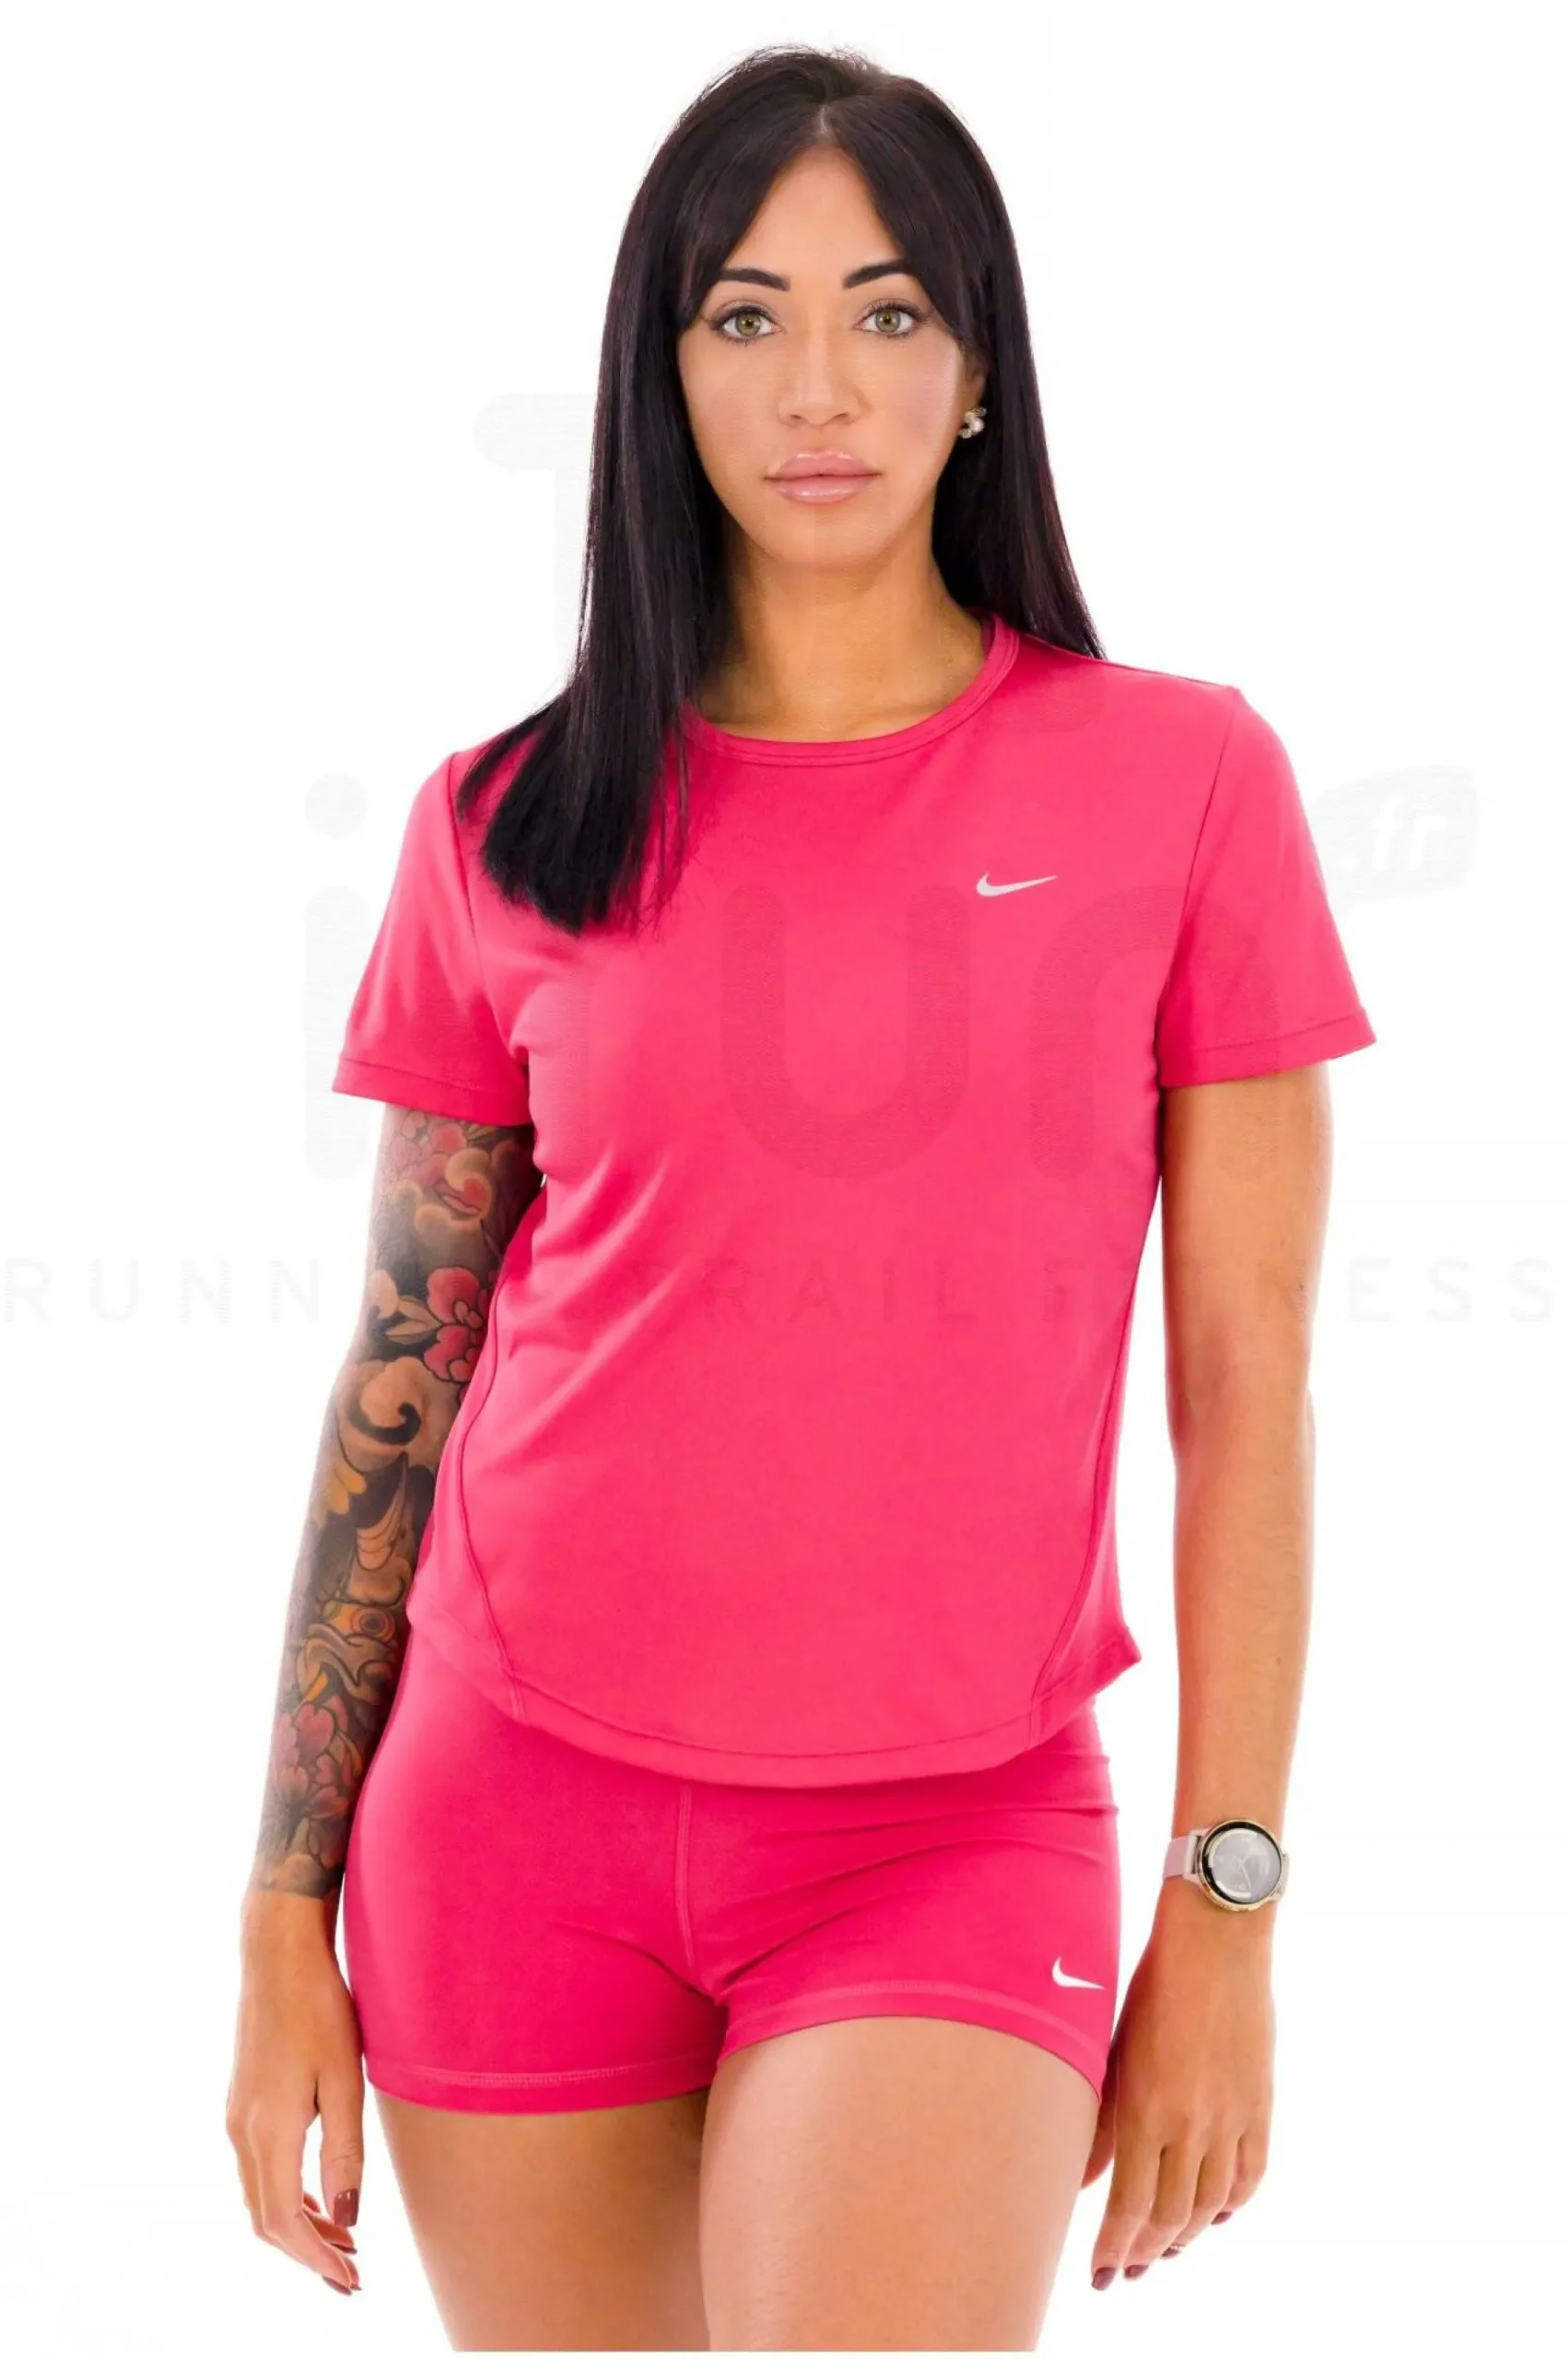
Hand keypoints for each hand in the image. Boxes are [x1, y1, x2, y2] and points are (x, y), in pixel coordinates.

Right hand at [227, 1891, 365, 2294]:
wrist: (276, 1952)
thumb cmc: (319, 2008)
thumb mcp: (344, 2079)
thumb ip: (344, 2151)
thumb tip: (348, 2219)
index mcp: (268, 2131)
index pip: (284, 2222)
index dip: (315, 2259)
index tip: (349, 2281)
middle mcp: (242, 2131)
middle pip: (267, 2219)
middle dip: (308, 2252)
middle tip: (352, 2273)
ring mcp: (237, 2116)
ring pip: (261, 2195)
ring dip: (299, 2226)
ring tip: (343, 2241)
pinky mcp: (242, 2101)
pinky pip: (259, 2169)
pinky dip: (287, 2195)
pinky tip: (318, 2196)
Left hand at [1081, 1881, 1274, 2286]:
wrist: (1217, 1938)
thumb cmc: (1153, 1982)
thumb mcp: (1113, 2046)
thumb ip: (1100, 2120)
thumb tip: (1083, 2181)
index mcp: (1145, 2107)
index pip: (1129, 2207)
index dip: (1115, 2250)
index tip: (1100, 2274)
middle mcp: (1191, 2122)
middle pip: (1170, 2216)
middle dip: (1144, 2253)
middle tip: (1126, 2272)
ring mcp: (1232, 2117)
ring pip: (1209, 2205)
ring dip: (1185, 2236)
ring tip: (1163, 2250)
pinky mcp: (1261, 2105)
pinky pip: (1250, 2176)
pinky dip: (1230, 2205)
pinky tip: (1212, 2216)